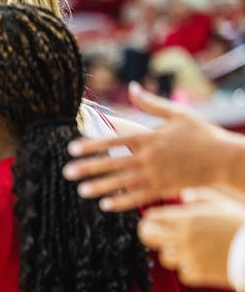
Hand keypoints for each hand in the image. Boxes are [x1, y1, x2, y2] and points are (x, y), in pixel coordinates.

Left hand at [63, 82, 231, 210]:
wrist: (225, 159)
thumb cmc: (202, 134)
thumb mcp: (178, 114)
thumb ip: (151, 103)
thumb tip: (132, 86)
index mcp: (149, 139)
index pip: (114, 142)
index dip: (92, 146)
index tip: (72, 149)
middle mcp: (148, 158)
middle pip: (112, 163)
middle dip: (88, 168)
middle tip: (66, 172)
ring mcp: (155, 176)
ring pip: (121, 183)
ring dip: (100, 187)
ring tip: (80, 190)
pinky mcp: (163, 189)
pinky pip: (137, 198)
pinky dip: (121, 202)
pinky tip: (104, 205)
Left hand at [137, 188, 244, 287]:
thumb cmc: (242, 224)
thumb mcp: (225, 203)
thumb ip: (202, 196)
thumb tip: (184, 196)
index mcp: (190, 217)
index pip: (154, 216)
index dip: (151, 218)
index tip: (151, 219)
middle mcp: (185, 237)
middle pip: (148, 236)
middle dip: (147, 233)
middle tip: (150, 232)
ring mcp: (189, 256)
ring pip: (164, 256)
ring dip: (172, 253)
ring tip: (185, 249)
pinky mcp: (197, 274)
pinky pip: (182, 273)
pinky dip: (189, 269)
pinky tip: (200, 263)